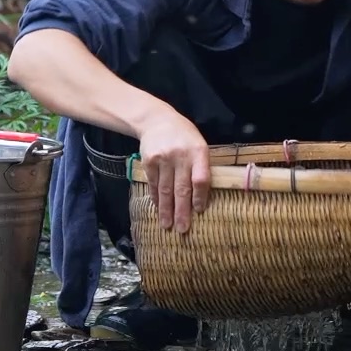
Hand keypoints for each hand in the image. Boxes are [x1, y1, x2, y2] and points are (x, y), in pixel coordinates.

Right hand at [138, 109, 212, 232]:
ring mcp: (163, 159)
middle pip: (181, 188)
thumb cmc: (184, 136)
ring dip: (166, 210)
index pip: (200, 179)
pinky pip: (154, 184)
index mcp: (198, 152)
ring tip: (167, 225)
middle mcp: (180, 156)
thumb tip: (202, 197)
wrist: (157, 120)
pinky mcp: (148, 161)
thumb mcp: (199, 145)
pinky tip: (158, 208)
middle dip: (182, 211)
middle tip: (182, 229)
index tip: (199, 211)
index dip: (200, 197)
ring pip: (165, 190)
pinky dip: (156, 198)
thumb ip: (201, 167)